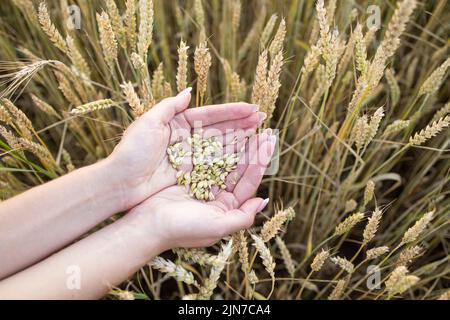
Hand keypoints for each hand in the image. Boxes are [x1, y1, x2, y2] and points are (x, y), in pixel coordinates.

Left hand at [106, 88, 264, 209]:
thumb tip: (188, 92)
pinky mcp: (190, 173)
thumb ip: (169, 106)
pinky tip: (245, 154)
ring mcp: (190, 156)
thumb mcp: (147, 122)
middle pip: (219, 129)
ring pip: (220, 146)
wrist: (121, 183)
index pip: (210, 115)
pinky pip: (214, 164)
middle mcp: (186, 138)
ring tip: (259, 133)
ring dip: (239, 139)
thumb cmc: (132, 151)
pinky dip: (230, 159)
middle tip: (262, 119)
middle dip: (241, 124)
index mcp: (177, 123)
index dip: (231, 111)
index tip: (251, 109)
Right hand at [130, 130, 275, 250]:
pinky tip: (227, 131)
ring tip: (251, 127)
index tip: (270, 143)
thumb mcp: (217, 227)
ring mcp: (204, 185)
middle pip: (240, 168)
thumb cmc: (183, 229)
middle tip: (266, 130)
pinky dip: (217, 145)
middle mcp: (218, 196)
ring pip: (226, 160)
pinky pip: (207, 158)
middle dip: (254, 150)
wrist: (147, 226)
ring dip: (239, 144)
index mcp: (227, 208)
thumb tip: (263, 200)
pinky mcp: (189, 176)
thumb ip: (243, 216)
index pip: (249, 182)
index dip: (260, 162)